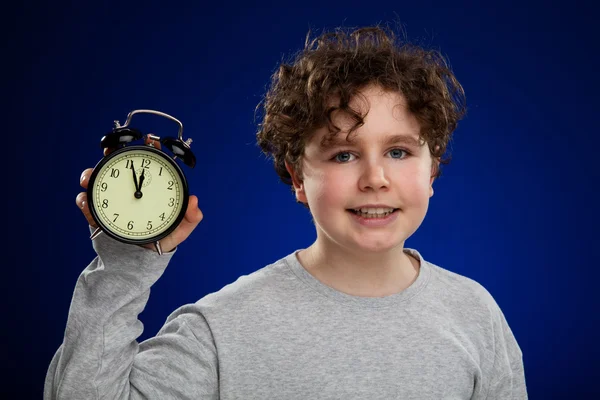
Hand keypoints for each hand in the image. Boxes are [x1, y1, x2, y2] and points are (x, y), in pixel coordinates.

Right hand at [76, 134, 203, 252]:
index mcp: (151, 188)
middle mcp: (130, 188)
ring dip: (91, 174)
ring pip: (98, 179)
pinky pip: (87, 202)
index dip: (151, 148)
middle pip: (119, 164)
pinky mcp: (98, 211)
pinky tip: (87, 202)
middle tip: (109, 151)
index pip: (151, 163)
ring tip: (89, 178)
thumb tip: (195, 201)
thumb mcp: (179, 229)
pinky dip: (84, 200)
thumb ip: (190, 218)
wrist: (139, 258)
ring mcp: (113, 197)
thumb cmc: (161, 239)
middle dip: (112, 153)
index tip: (150, 140)